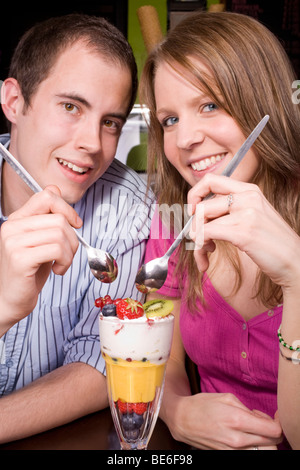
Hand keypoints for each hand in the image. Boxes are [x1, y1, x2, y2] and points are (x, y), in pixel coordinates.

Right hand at [0, 186, 81, 331]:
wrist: (10, 300)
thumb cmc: (29, 273)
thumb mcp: (41, 242)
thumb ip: (49, 222)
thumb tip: (63, 202)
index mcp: (17, 219)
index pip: (47, 196)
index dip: (67, 209)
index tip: (76, 225)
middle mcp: (12, 227)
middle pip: (59, 218)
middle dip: (73, 238)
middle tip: (68, 254)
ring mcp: (14, 242)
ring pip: (60, 234)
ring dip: (70, 252)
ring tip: (62, 263)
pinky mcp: (20, 258)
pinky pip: (57, 249)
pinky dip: (65, 261)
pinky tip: (58, 270)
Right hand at [168, 392, 281, 449]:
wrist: (182, 420)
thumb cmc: (202, 405)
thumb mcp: (227, 398)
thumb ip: (247, 409)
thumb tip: (260, 419)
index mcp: (238, 420)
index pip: (273, 430)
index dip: (277, 423)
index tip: (274, 417)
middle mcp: (237, 440)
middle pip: (272, 445)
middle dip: (273, 433)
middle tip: (262, 421)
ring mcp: (232, 451)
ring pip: (262, 453)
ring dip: (264, 442)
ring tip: (253, 430)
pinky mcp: (226, 456)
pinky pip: (248, 455)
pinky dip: (252, 446)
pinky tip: (244, 436)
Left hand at [187, 174, 299, 290]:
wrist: (295, 262)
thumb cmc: (272, 244)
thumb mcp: (255, 216)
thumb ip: (232, 209)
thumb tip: (198, 214)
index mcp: (250, 190)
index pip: (211, 180)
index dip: (194, 194)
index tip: (193, 212)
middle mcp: (248, 197)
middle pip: (201, 204)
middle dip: (193, 225)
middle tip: (198, 240)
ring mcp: (246, 213)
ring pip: (201, 220)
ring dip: (196, 241)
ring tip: (205, 252)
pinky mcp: (243, 232)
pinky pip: (206, 234)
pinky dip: (200, 247)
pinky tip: (206, 258)